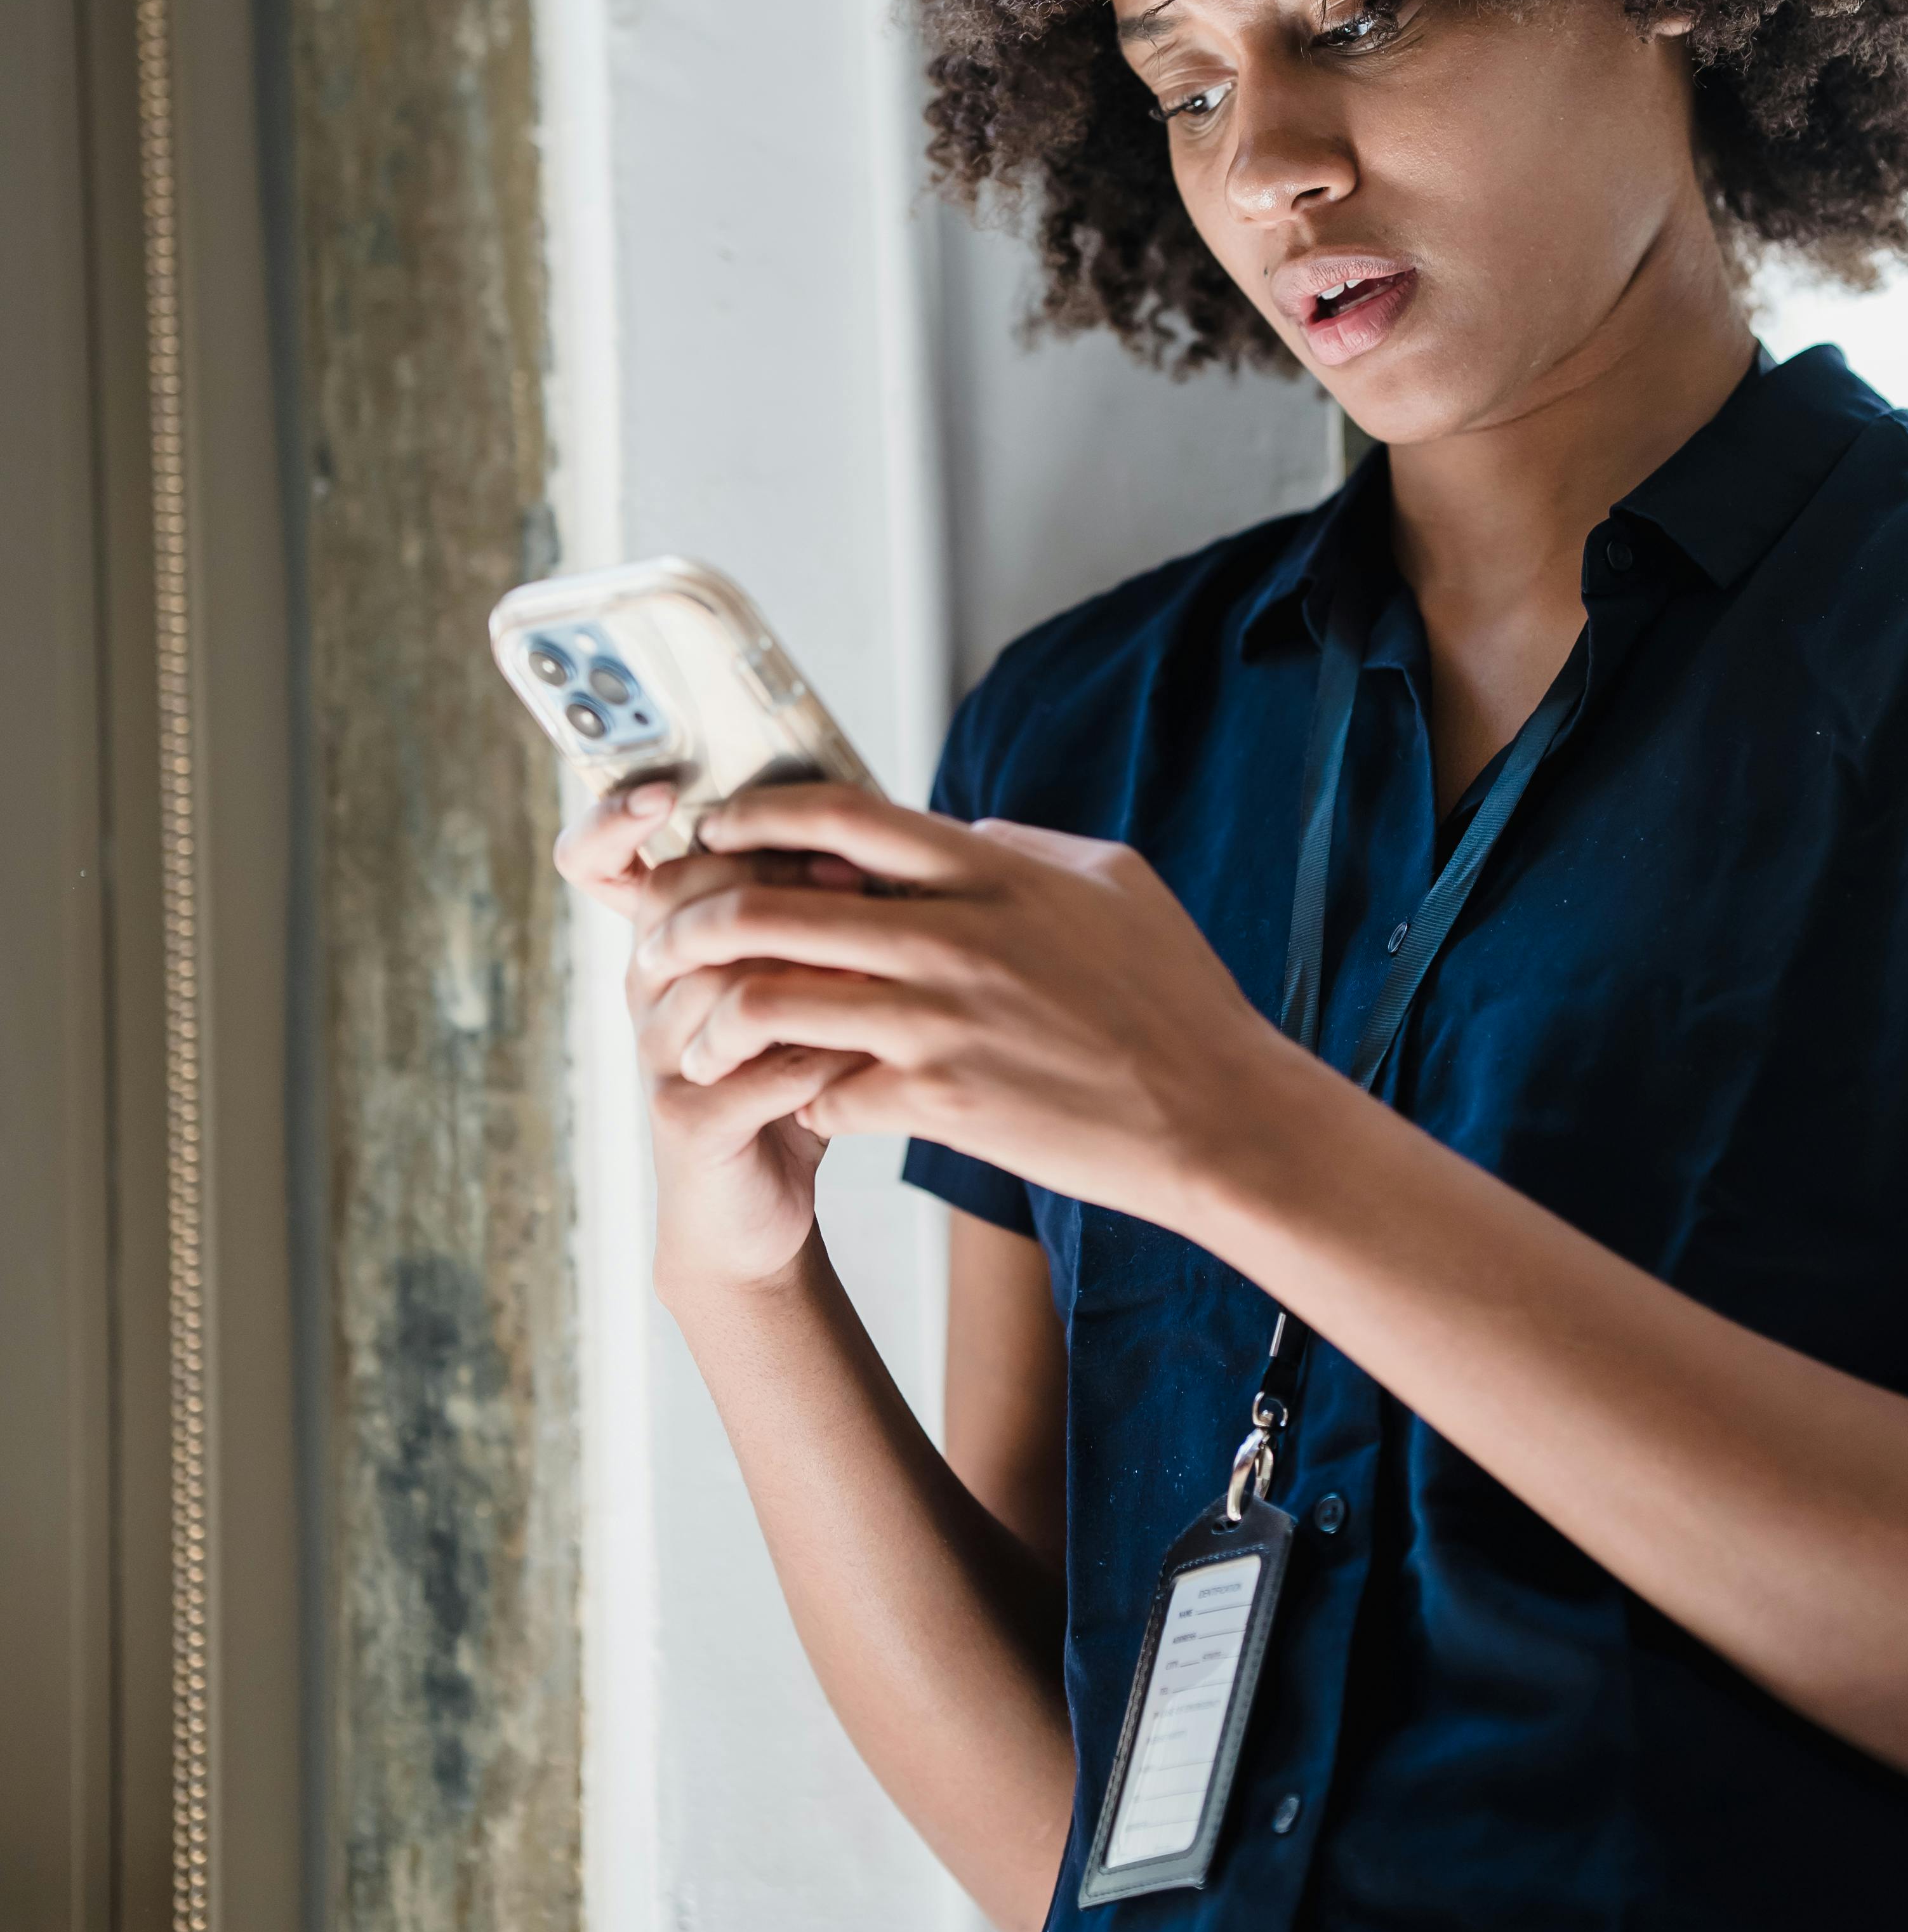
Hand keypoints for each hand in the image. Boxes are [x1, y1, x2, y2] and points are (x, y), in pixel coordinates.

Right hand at [558, 777, 870, 1297]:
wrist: (757, 1213)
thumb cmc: (788, 1078)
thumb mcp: (793, 983)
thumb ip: (807, 911)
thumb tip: (869, 832)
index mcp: (664, 943)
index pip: (598, 864)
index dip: (608, 821)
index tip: (657, 791)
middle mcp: (646, 991)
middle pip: (678, 900)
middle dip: (767, 878)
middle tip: (849, 878)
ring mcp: (658, 1056)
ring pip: (723, 979)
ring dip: (811, 966)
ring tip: (878, 964)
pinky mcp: (688, 1120)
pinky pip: (755, 1065)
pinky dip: (821, 1052)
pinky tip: (869, 1051)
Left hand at [634, 779, 1305, 1227]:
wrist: (1213, 1115)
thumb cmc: (1175, 995)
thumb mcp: (1112, 879)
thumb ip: (1021, 845)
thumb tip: (954, 829)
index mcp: (989, 873)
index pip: (840, 817)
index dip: (757, 816)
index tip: (715, 829)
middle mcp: (951, 939)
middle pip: (773, 909)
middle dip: (697, 920)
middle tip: (669, 938)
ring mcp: (938, 1024)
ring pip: (772, 1003)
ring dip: (719, 1017)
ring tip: (700, 1030)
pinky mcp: (937, 1104)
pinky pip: (823, 1092)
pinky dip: (799, 1093)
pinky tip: (802, 1097)